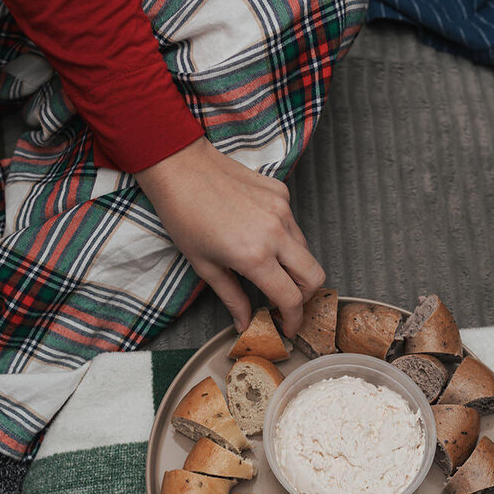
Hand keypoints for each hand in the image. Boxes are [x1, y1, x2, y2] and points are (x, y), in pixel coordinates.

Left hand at [135, 138, 323, 335]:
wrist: (180, 167)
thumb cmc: (184, 214)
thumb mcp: (205, 266)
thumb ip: (232, 298)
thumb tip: (244, 323)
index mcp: (254, 256)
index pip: (291, 298)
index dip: (294, 319)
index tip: (288, 327)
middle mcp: (275, 232)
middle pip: (314, 276)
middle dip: (305, 296)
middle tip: (287, 303)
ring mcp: (281, 210)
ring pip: (305, 250)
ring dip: (294, 267)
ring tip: (270, 270)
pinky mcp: (281, 193)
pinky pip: (293, 225)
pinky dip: (284, 238)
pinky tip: (261, 236)